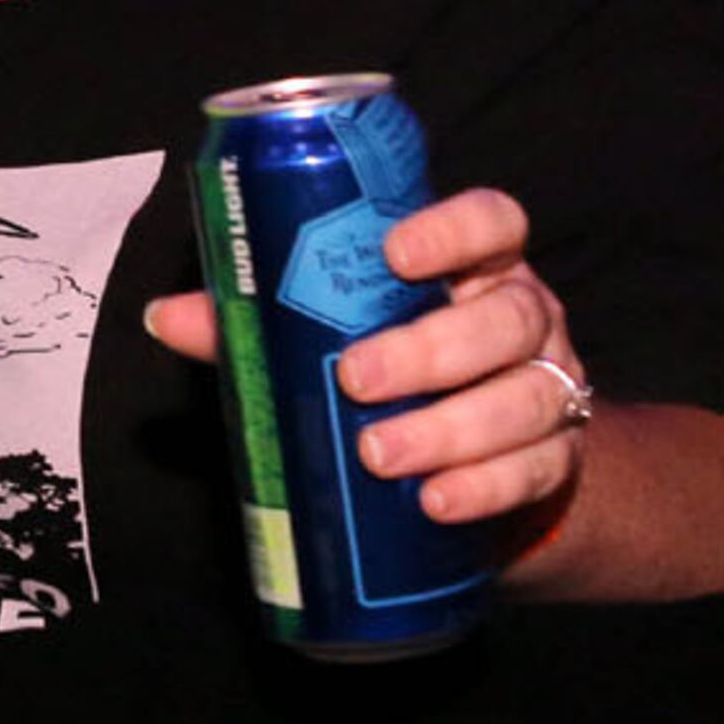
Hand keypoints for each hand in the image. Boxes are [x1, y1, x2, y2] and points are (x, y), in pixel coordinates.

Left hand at [142, 186, 589, 532]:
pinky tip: (436, 501)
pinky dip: (486, 487)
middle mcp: (522, 318)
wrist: (477, 463)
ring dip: (452, 429)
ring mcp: (549, 386)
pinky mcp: (558, 458)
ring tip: (380, 454)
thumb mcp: (331, 335)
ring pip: (529, 396)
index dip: (453, 230)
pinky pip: (537, 468)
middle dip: (432, 349)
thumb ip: (258, 322)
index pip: (491, 222)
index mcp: (472, 268)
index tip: (394, 253)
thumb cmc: (389, 368)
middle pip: (507, 318)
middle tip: (356, 380)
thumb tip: (165, 317)